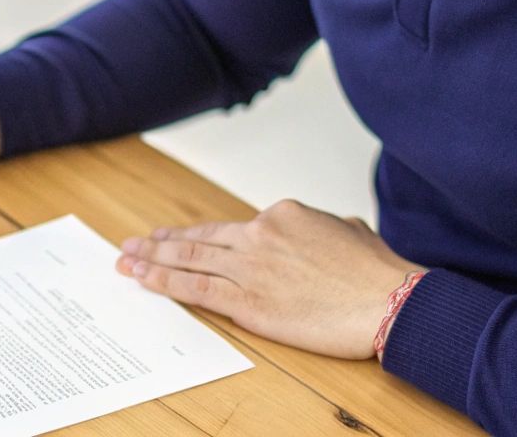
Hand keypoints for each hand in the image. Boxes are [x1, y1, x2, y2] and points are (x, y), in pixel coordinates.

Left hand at [115, 199, 422, 359]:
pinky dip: (166, 282)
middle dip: (162, 242)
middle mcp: (260, 235)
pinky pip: (196, 289)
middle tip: (134, 242)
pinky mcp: (248, 302)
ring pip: (190, 259)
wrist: (389, 301)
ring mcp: (251, 267)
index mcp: (283, 214)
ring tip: (127, 259)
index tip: (177, 237)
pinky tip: (145, 279)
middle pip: (201, 237)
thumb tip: (321, 234)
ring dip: (153, 259)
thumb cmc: (377, 272)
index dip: (199, 234)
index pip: (232, 228)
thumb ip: (321, 229)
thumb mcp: (347, 231)